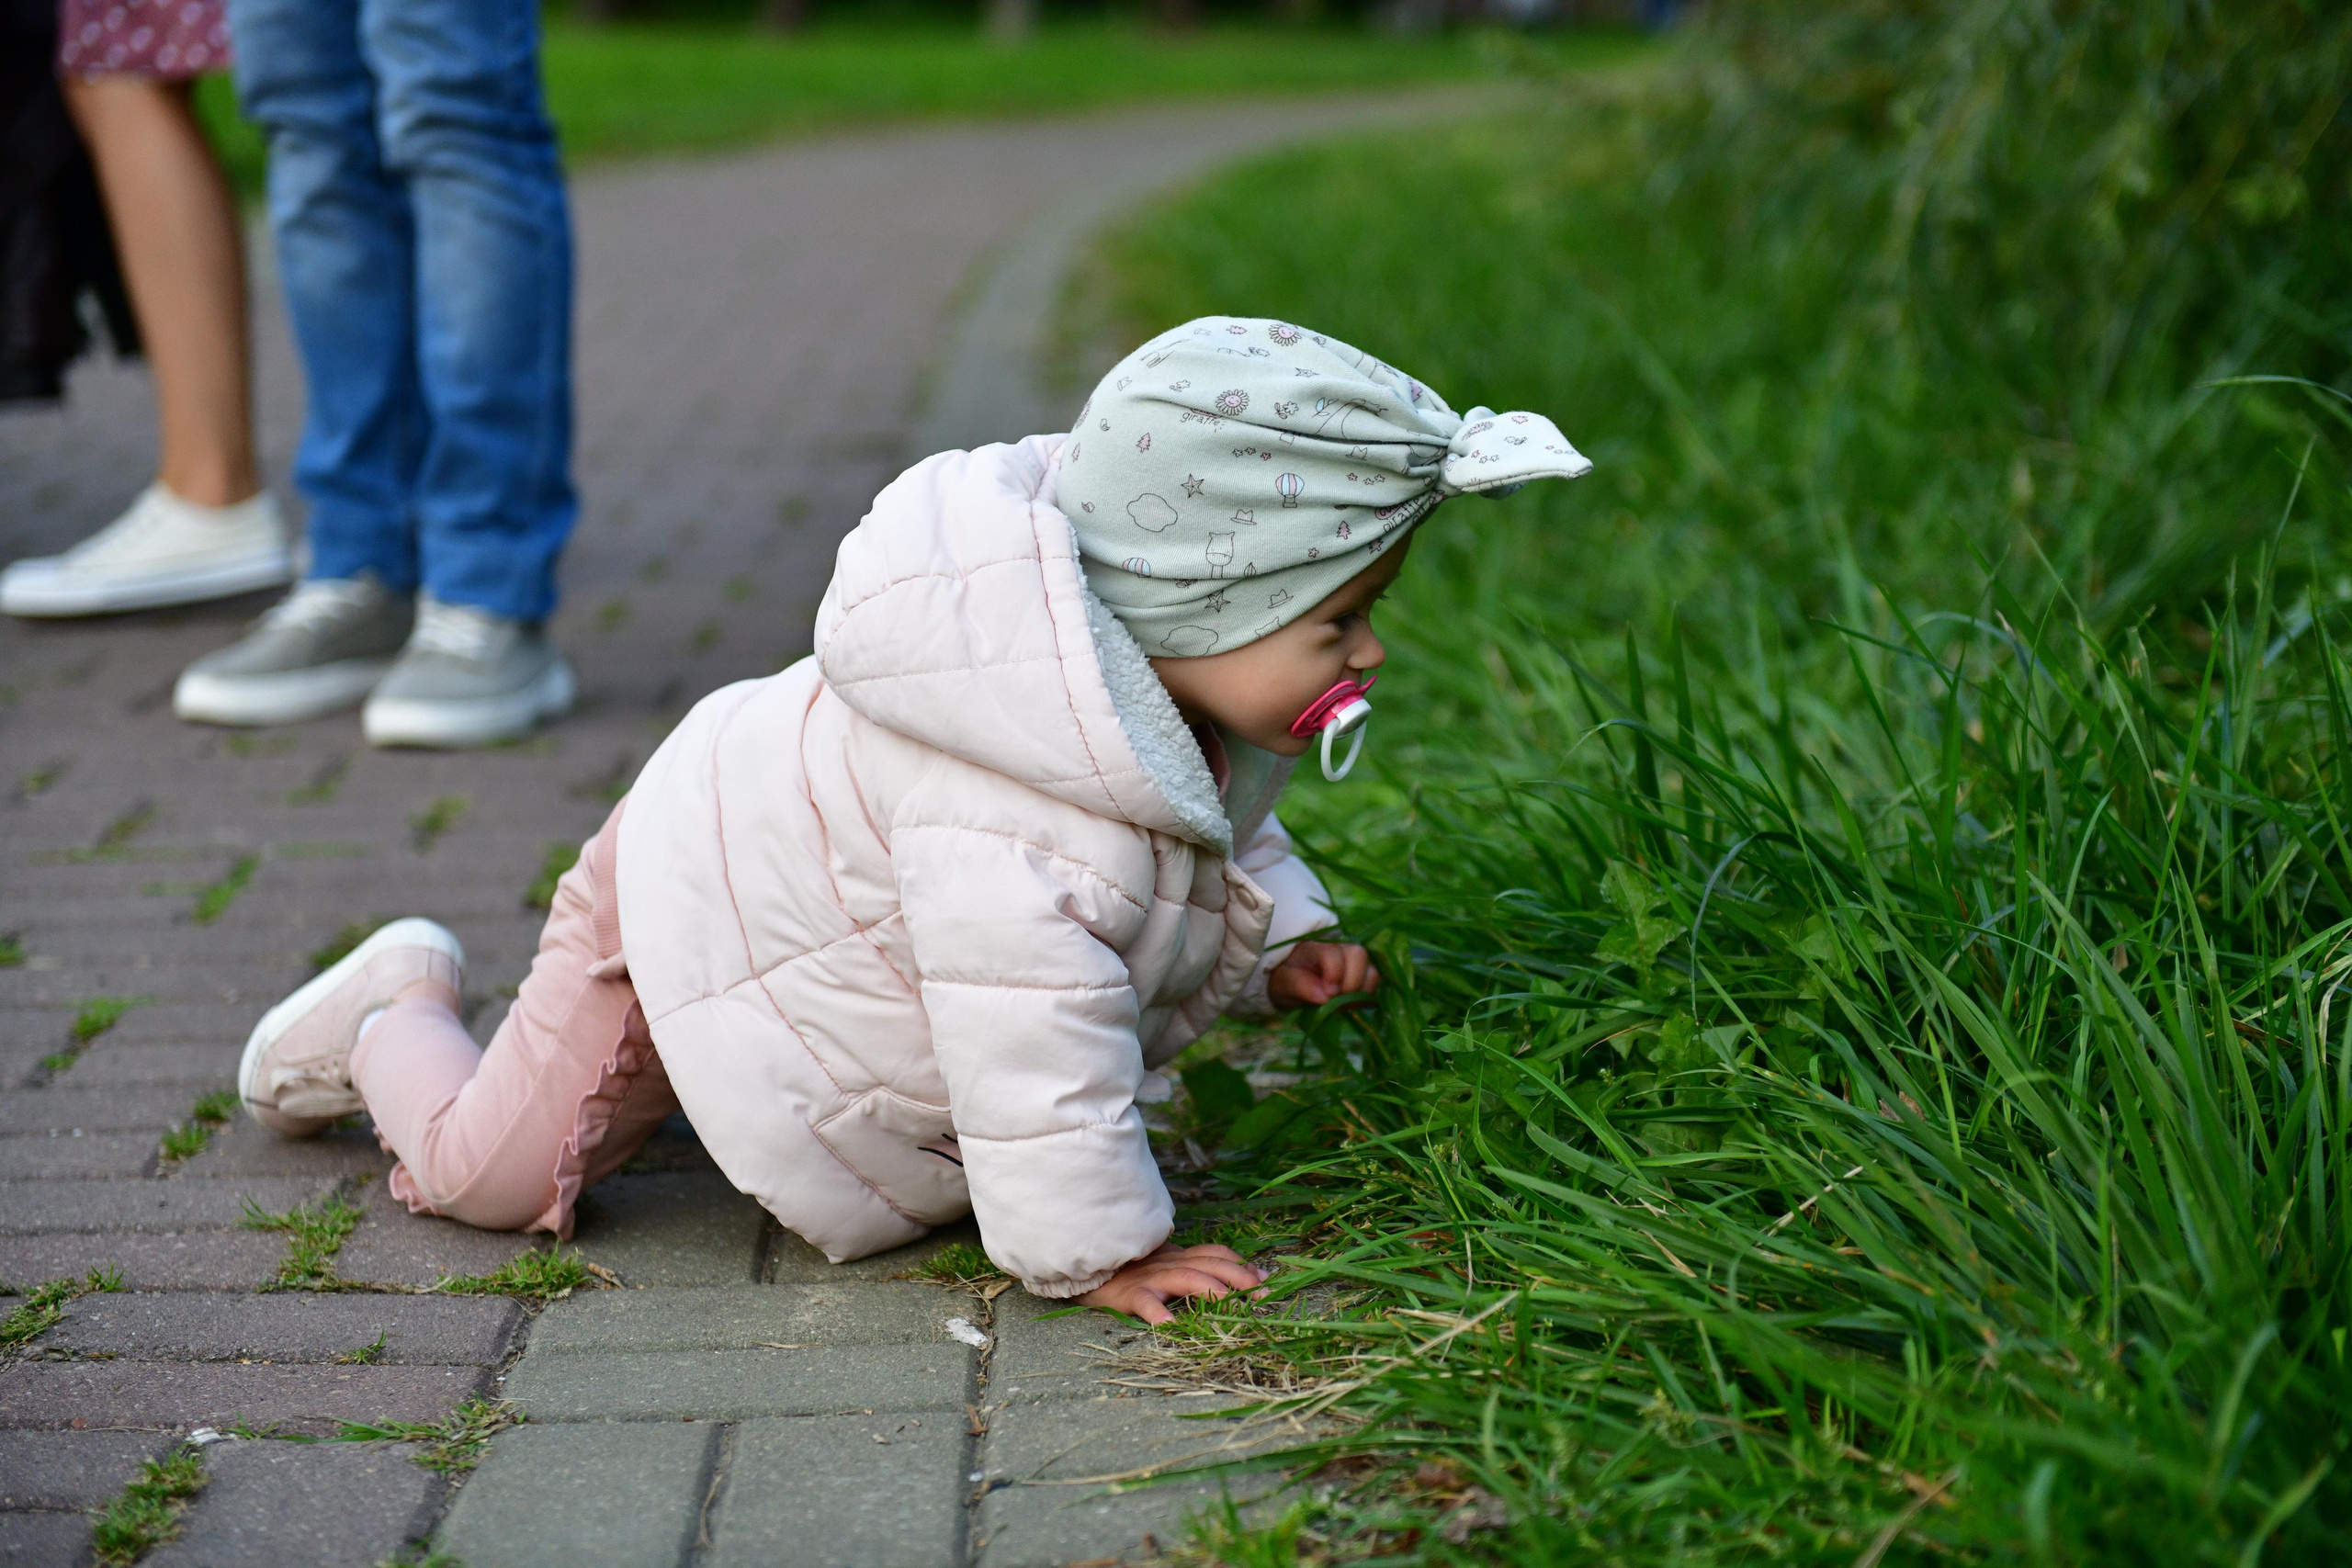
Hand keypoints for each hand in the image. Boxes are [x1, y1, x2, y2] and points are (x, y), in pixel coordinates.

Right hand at [1075, 1242, 1266, 1325]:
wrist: (1085, 1267)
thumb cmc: (1128, 1271)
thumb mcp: (1164, 1264)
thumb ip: (1196, 1268)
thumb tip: (1240, 1274)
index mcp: (1178, 1256)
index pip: (1216, 1253)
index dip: (1242, 1265)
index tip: (1266, 1280)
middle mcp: (1168, 1263)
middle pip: (1210, 1264)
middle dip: (1239, 1278)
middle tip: (1261, 1295)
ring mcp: (1149, 1277)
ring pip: (1186, 1278)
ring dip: (1211, 1289)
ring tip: (1229, 1304)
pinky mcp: (1128, 1293)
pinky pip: (1145, 1302)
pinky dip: (1158, 1312)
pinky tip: (1169, 1325)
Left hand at [1266, 941, 1379, 1009]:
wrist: (1290, 981)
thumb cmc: (1284, 979)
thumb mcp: (1282, 983)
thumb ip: (1300, 985)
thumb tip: (1324, 996)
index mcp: (1315, 946)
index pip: (1333, 954)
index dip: (1334, 975)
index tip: (1327, 995)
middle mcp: (1338, 948)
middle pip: (1359, 954)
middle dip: (1351, 983)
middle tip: (1336, 1001)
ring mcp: (1353, 960)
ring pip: (1372, 969)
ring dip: (1361, 991)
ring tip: (1342, 1004)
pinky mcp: (1363, 972)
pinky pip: (1375, 983)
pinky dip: (1366, 996)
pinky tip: (1350, 1003)